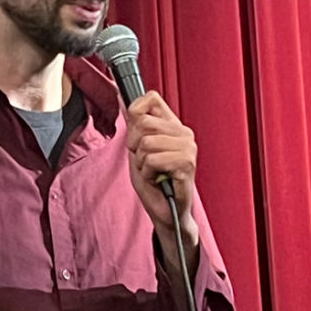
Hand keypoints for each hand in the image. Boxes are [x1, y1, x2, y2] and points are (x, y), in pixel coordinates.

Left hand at [125, 90, 197, 232]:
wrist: (167, 212)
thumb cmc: (155, 183)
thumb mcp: (137, 150)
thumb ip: (134, 125)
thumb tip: (123, 99)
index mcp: (173, 125)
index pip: (151, 98)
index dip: (135, 113)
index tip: (135, 136)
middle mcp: (184, 133)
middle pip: (144, 122)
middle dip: (135, 146)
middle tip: (145, 161)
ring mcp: (188, 147)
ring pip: (146, 142)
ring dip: (142, 163)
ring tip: (153, 172)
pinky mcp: (187, 163)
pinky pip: (153, 159)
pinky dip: (148, 173)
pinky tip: (158, 179)